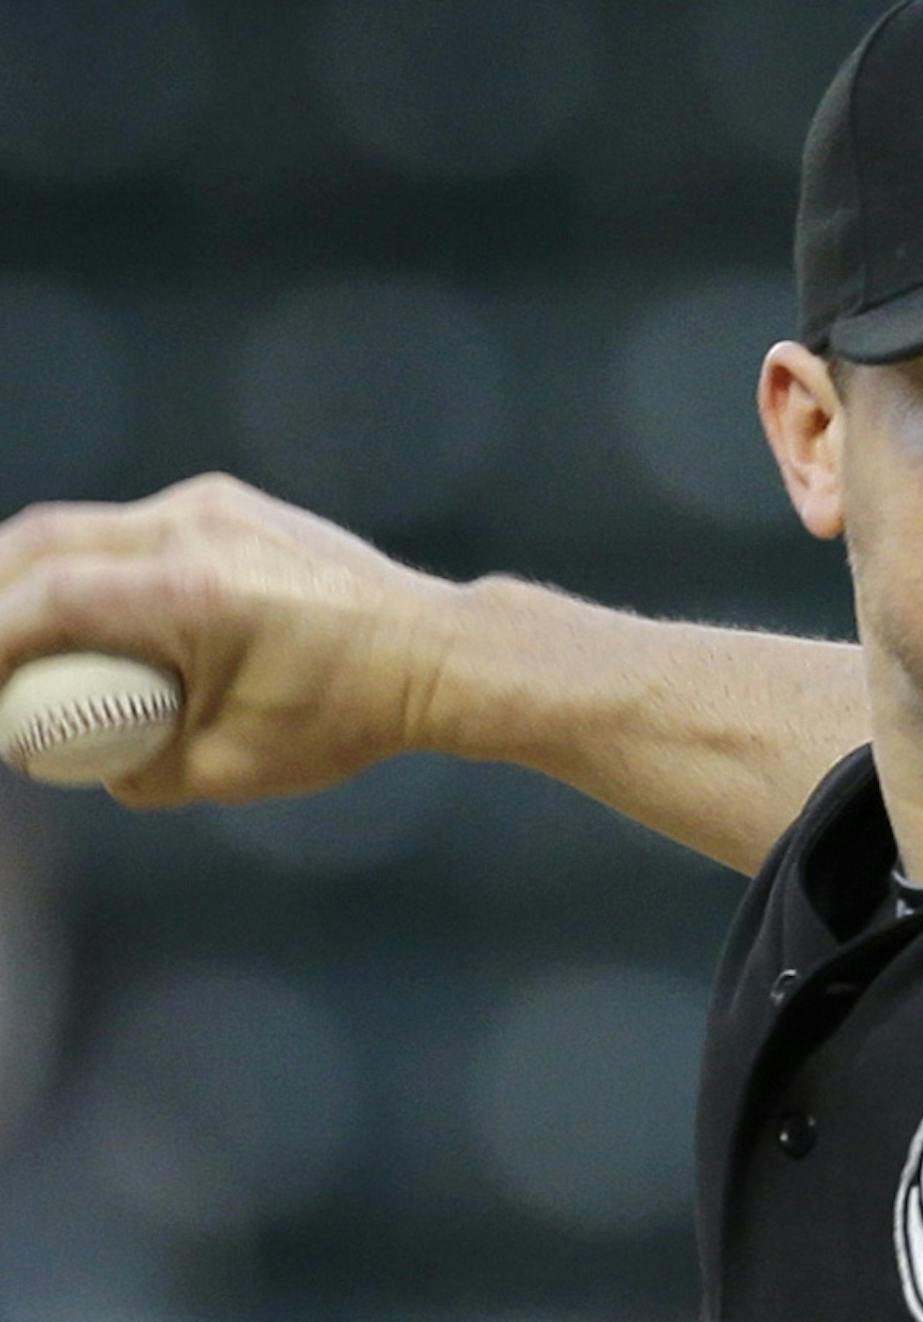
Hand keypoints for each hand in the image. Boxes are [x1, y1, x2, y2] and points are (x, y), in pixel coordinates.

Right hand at [0, 473, 460, 806]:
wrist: (434, 654)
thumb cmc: (344, 717)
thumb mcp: (229, 768)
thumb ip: (134, 766)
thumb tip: (76, 754)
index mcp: (190, 595)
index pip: (46, 601)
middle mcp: (193, 532)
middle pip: (42, 544)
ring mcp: (212, 507)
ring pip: (81, 529)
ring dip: (35, 577)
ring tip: (22, 639)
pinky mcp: (228, 504)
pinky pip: (132, 527)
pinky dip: (94, 565)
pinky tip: (92, 612)